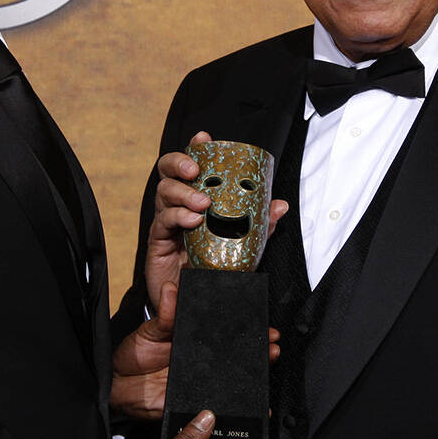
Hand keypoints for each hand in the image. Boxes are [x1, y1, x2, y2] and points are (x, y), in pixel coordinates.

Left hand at [111, 282, 280, 419]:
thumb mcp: (150, 330)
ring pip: (233, 377)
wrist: (118, 384)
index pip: (225, 332)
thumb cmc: (134, 353)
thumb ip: (164, 314)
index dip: (246, 328)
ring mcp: (201, 380)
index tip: (263, 323)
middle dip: (259, 350)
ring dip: (254, 374)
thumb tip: (170, 289)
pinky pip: (221, 402)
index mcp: (194, 340)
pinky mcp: (195, 400)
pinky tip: (257, 404)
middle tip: (272, 345)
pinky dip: (238, 405)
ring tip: (268, 362)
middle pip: (236, 355)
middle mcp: (202, 360)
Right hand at [145, 131, 288, 310]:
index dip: (194, 149)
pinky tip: (191, 221)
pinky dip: (177, 217)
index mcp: (196, 199)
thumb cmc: (215, 268)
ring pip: (163, 192)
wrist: (197, 299)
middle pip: (168, 172)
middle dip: (178, 162)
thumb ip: (259, 225)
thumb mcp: (243, 244)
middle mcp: (178, 205)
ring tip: (201, 203)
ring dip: (182, 192)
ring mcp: (166, 221)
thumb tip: (279, 205)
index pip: (192, 167)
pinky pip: (163, 220)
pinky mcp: (158, 240)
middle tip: (193, 169)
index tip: (203, 138)